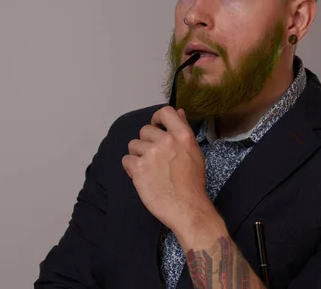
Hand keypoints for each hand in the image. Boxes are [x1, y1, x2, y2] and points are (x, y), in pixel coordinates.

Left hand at [122, 106, 218, 236]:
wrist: (187, 208)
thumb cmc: (192, 183)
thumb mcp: (194, 152)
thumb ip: (183, 131)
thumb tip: (179, 112)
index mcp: (182, 135)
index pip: (165, 112)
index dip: (157, 118)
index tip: (157, 127)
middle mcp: (165, 141)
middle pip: (145, 130)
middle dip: (147, 142)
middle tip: (156, 158)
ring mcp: (150, 154)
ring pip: (133, 145)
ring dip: (138, 156)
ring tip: (150, 170)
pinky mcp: (138, 168)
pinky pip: (126, 160)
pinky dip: (131, 168)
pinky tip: (143, 177)